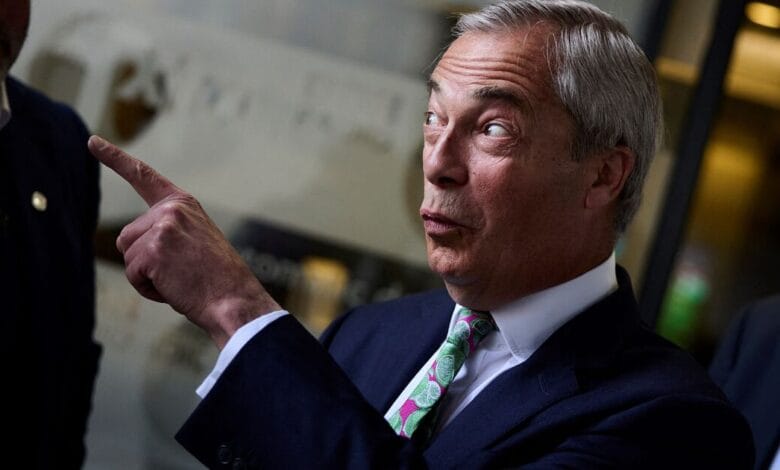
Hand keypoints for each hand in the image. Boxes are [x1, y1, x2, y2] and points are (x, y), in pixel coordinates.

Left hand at [88, 135, 279, 348]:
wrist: (234, 298)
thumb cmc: (217, 279)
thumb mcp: (194, 241)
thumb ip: (166, 231)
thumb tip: (127, 243)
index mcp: (183, 204)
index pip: (143, 176)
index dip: (115, 158)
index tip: (92, 141)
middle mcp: (171, 209)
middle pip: (128, 236)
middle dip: (144, 260)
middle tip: (182, 272)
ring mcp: (162, 226)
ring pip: (127, 255)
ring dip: (146, 275)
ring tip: (181, 280)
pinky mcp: (153, 249)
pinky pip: (132, 274)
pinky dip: (148, 288)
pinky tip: (175, 288)